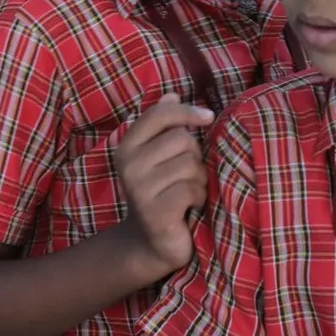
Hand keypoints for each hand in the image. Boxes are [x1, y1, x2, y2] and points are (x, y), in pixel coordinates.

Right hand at [112, 93, 214, 281]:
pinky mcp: (155, 211)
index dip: (187, 111)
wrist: (151, 241)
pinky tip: (189, 208)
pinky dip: (199, 198)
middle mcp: (129, 165)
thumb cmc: (163, 192)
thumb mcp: (160, 156)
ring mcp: (140, 189)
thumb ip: (164, 127)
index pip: (160, 114)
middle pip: (183, 140)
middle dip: (195, 157)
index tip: (208, 117)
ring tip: (188, 193)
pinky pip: (192, 190)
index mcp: (127, 146)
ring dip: (200, 180)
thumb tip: (172, 94)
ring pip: (191, 166)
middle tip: (187, 175)